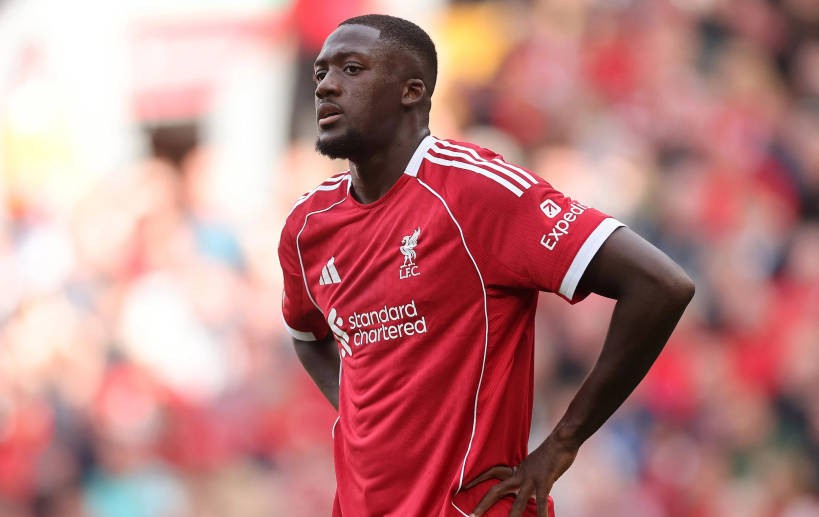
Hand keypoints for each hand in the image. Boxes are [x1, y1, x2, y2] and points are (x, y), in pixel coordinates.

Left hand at [463, 438, 577, 516]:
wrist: (560, 441)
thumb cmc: (549, 454)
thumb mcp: (532, 465)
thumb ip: (525, 475)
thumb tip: (521, 485)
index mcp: (516, 469)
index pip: (492, 472)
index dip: (478, 478)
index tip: (465, 486)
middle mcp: (520, 475)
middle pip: (497, 490)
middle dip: (484, 503)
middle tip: (472, 516)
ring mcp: (531, 479)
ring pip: (518, 501)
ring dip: (512, 516)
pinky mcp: (544, 482)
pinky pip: (541, 502)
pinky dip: (541, 514)